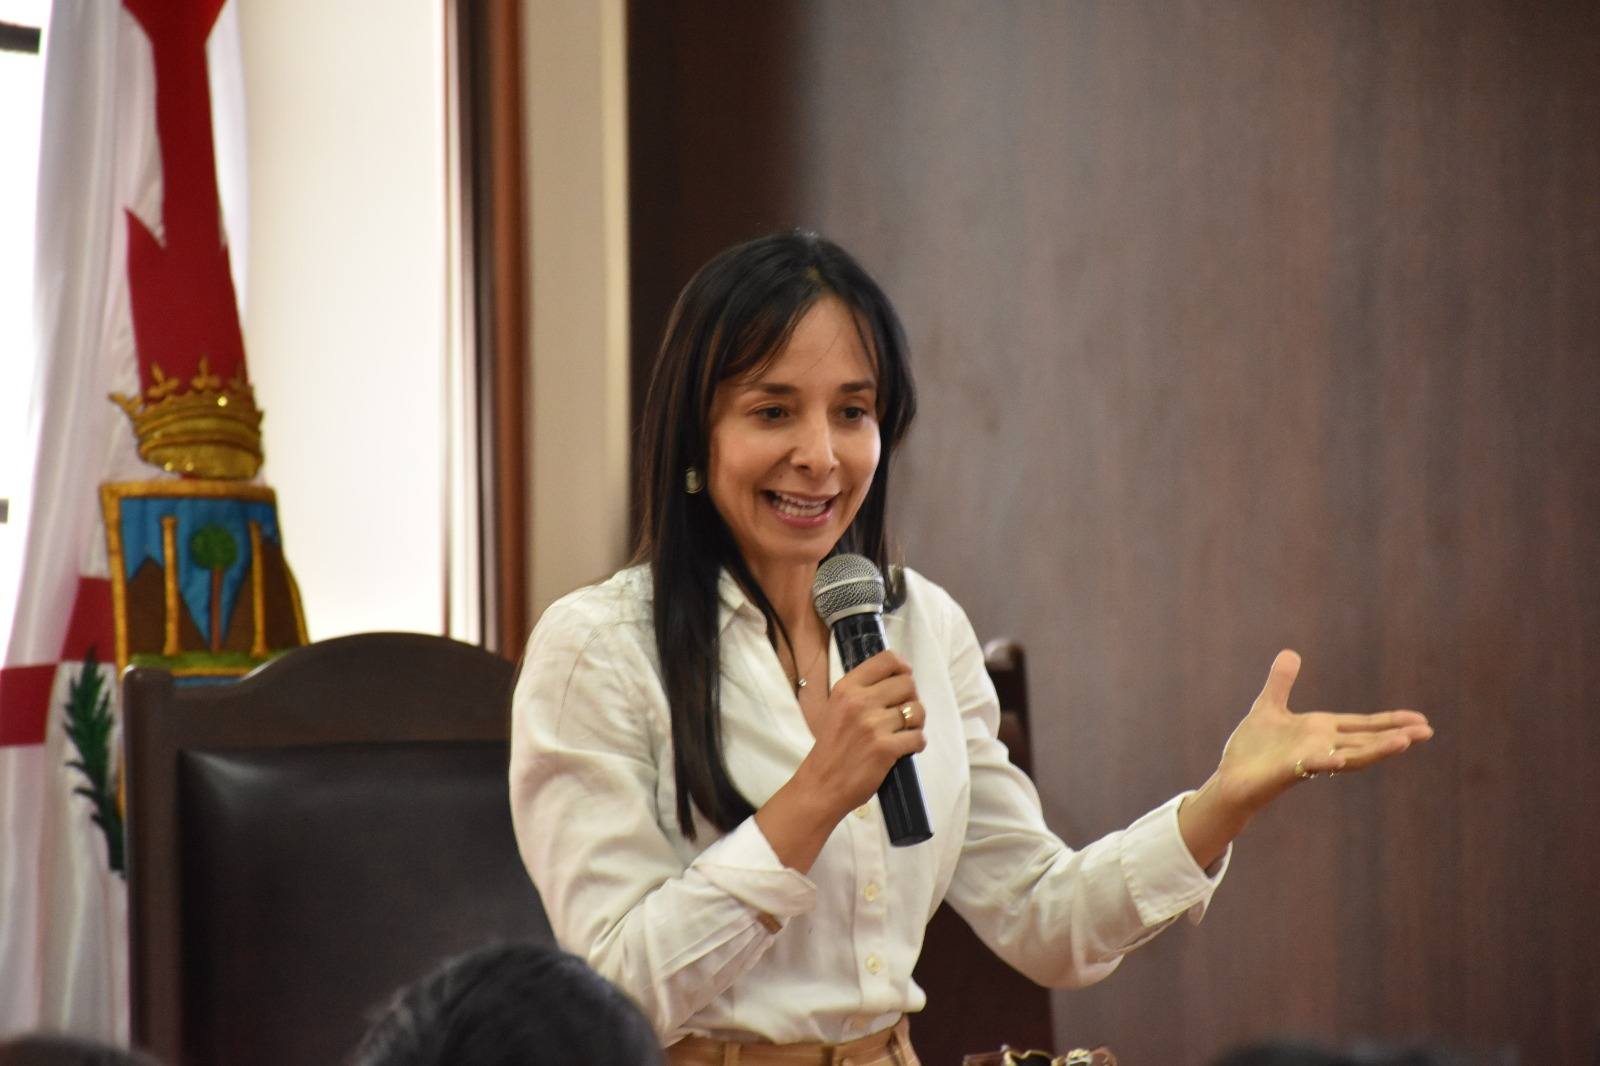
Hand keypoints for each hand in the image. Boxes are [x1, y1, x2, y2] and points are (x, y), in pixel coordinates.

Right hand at [796, 649, 926, 820]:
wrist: (821, 785)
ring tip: (904, 732)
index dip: (902, 668)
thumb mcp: (837, 708)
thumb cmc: (831, 747)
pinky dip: (916, 744)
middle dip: (911, 698)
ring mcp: (873, 725)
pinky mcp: (885, 748)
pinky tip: (903, 748)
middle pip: (908, 683)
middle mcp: (859, 701)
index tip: (902, 681)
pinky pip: (918, 737)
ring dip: (916, 722)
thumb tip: (899, 677)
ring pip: (917, 710)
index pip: (887, 660)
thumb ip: (862, 691)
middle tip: (902, 714)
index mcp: (847, 688)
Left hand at [1215, 649, 1433, 817]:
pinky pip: (1311, 766)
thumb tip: (1290, 653)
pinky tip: (1339, 760)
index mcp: (1320, 731)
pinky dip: (1325, 762)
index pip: (1363, 726)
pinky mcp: (1288, 771)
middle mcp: (1321, 746)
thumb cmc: (1252, 749)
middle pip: (1365, 740)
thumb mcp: (1268, 707)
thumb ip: (1281, 682)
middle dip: (1396, 735)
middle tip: (1428, 731)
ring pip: (1349, 756)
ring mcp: (1308, 760)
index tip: (1421, 720)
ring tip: (1404, 742)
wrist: (1231, 778)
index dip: (1391, 722)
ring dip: (1375, 749)